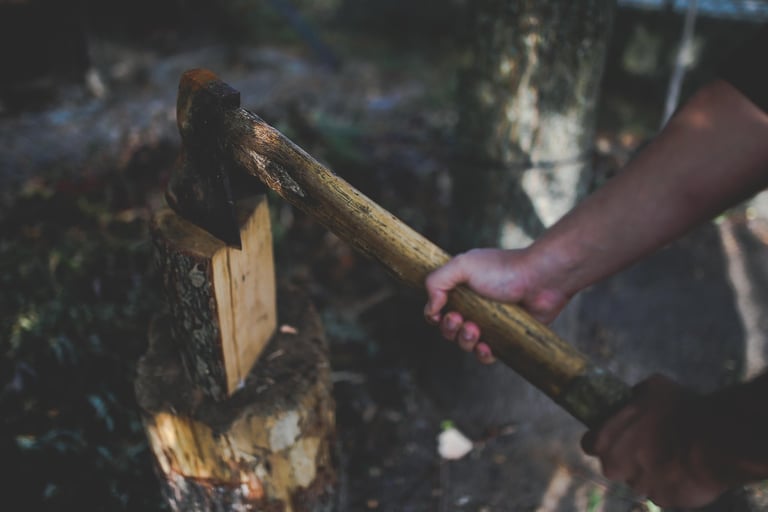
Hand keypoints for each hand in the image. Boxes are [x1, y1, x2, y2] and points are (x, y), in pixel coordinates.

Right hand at [423, 248, 570, 362]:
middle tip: (460, 320)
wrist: (541, 279)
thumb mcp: (463, 265)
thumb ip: (437, 281)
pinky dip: (482, 354)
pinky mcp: (506, 337)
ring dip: (464, 341)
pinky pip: (487, 355)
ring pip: (466, 343)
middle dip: (449, 329)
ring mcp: (491, 323)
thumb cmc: (503, 269)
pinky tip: (486, 347)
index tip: (441, 313)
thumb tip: (431, 309)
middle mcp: (475, 306)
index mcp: (462, 288)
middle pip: (449, 329)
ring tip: (475, 330)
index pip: (438, 309)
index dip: (435, 315)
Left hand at [581, 374, 728, 507]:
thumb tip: (634, 396)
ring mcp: (639, 486)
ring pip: (639, 480)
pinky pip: (662, 492)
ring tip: (672, 456)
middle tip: (647, 446)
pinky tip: (684, 469)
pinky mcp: (663, 500)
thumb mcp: (653, 387)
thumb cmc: (681, 409)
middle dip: (626, 459)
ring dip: (650, 471)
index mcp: (606, 440)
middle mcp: (616, 467)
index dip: (601, 440)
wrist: (714, 440)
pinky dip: (670, 484)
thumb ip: (635, 395)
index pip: (590, 444)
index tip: (614, 437)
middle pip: (614, 466)